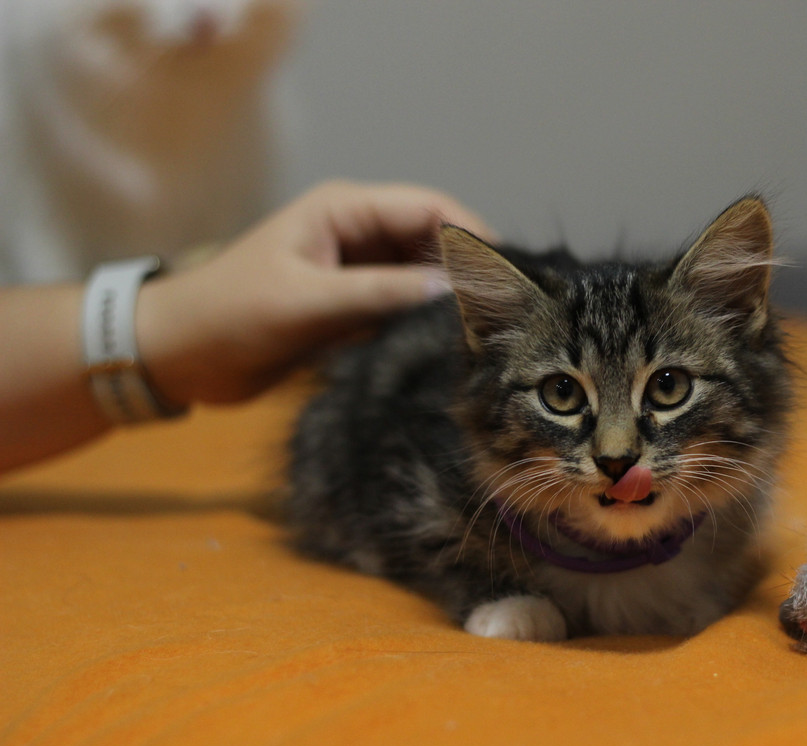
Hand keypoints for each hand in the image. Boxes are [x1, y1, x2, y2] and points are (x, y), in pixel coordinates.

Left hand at [137, 181, 491, 405]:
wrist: (175, 355)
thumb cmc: (229, 316)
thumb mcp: (306, 303)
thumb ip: (379, 294)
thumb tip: (454, 292)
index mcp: (344, 210)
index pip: (429, 209)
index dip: (473, 236)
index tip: (511, 275)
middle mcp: (357, 234)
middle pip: (433, 242)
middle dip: (469, 271)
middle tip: (510, 311)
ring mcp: (357, 271)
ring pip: (423, 278)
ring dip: (450, 300)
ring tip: (490, 334)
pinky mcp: (352, 307)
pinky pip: (404, 307)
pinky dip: (426, 323)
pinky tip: (452, 347)